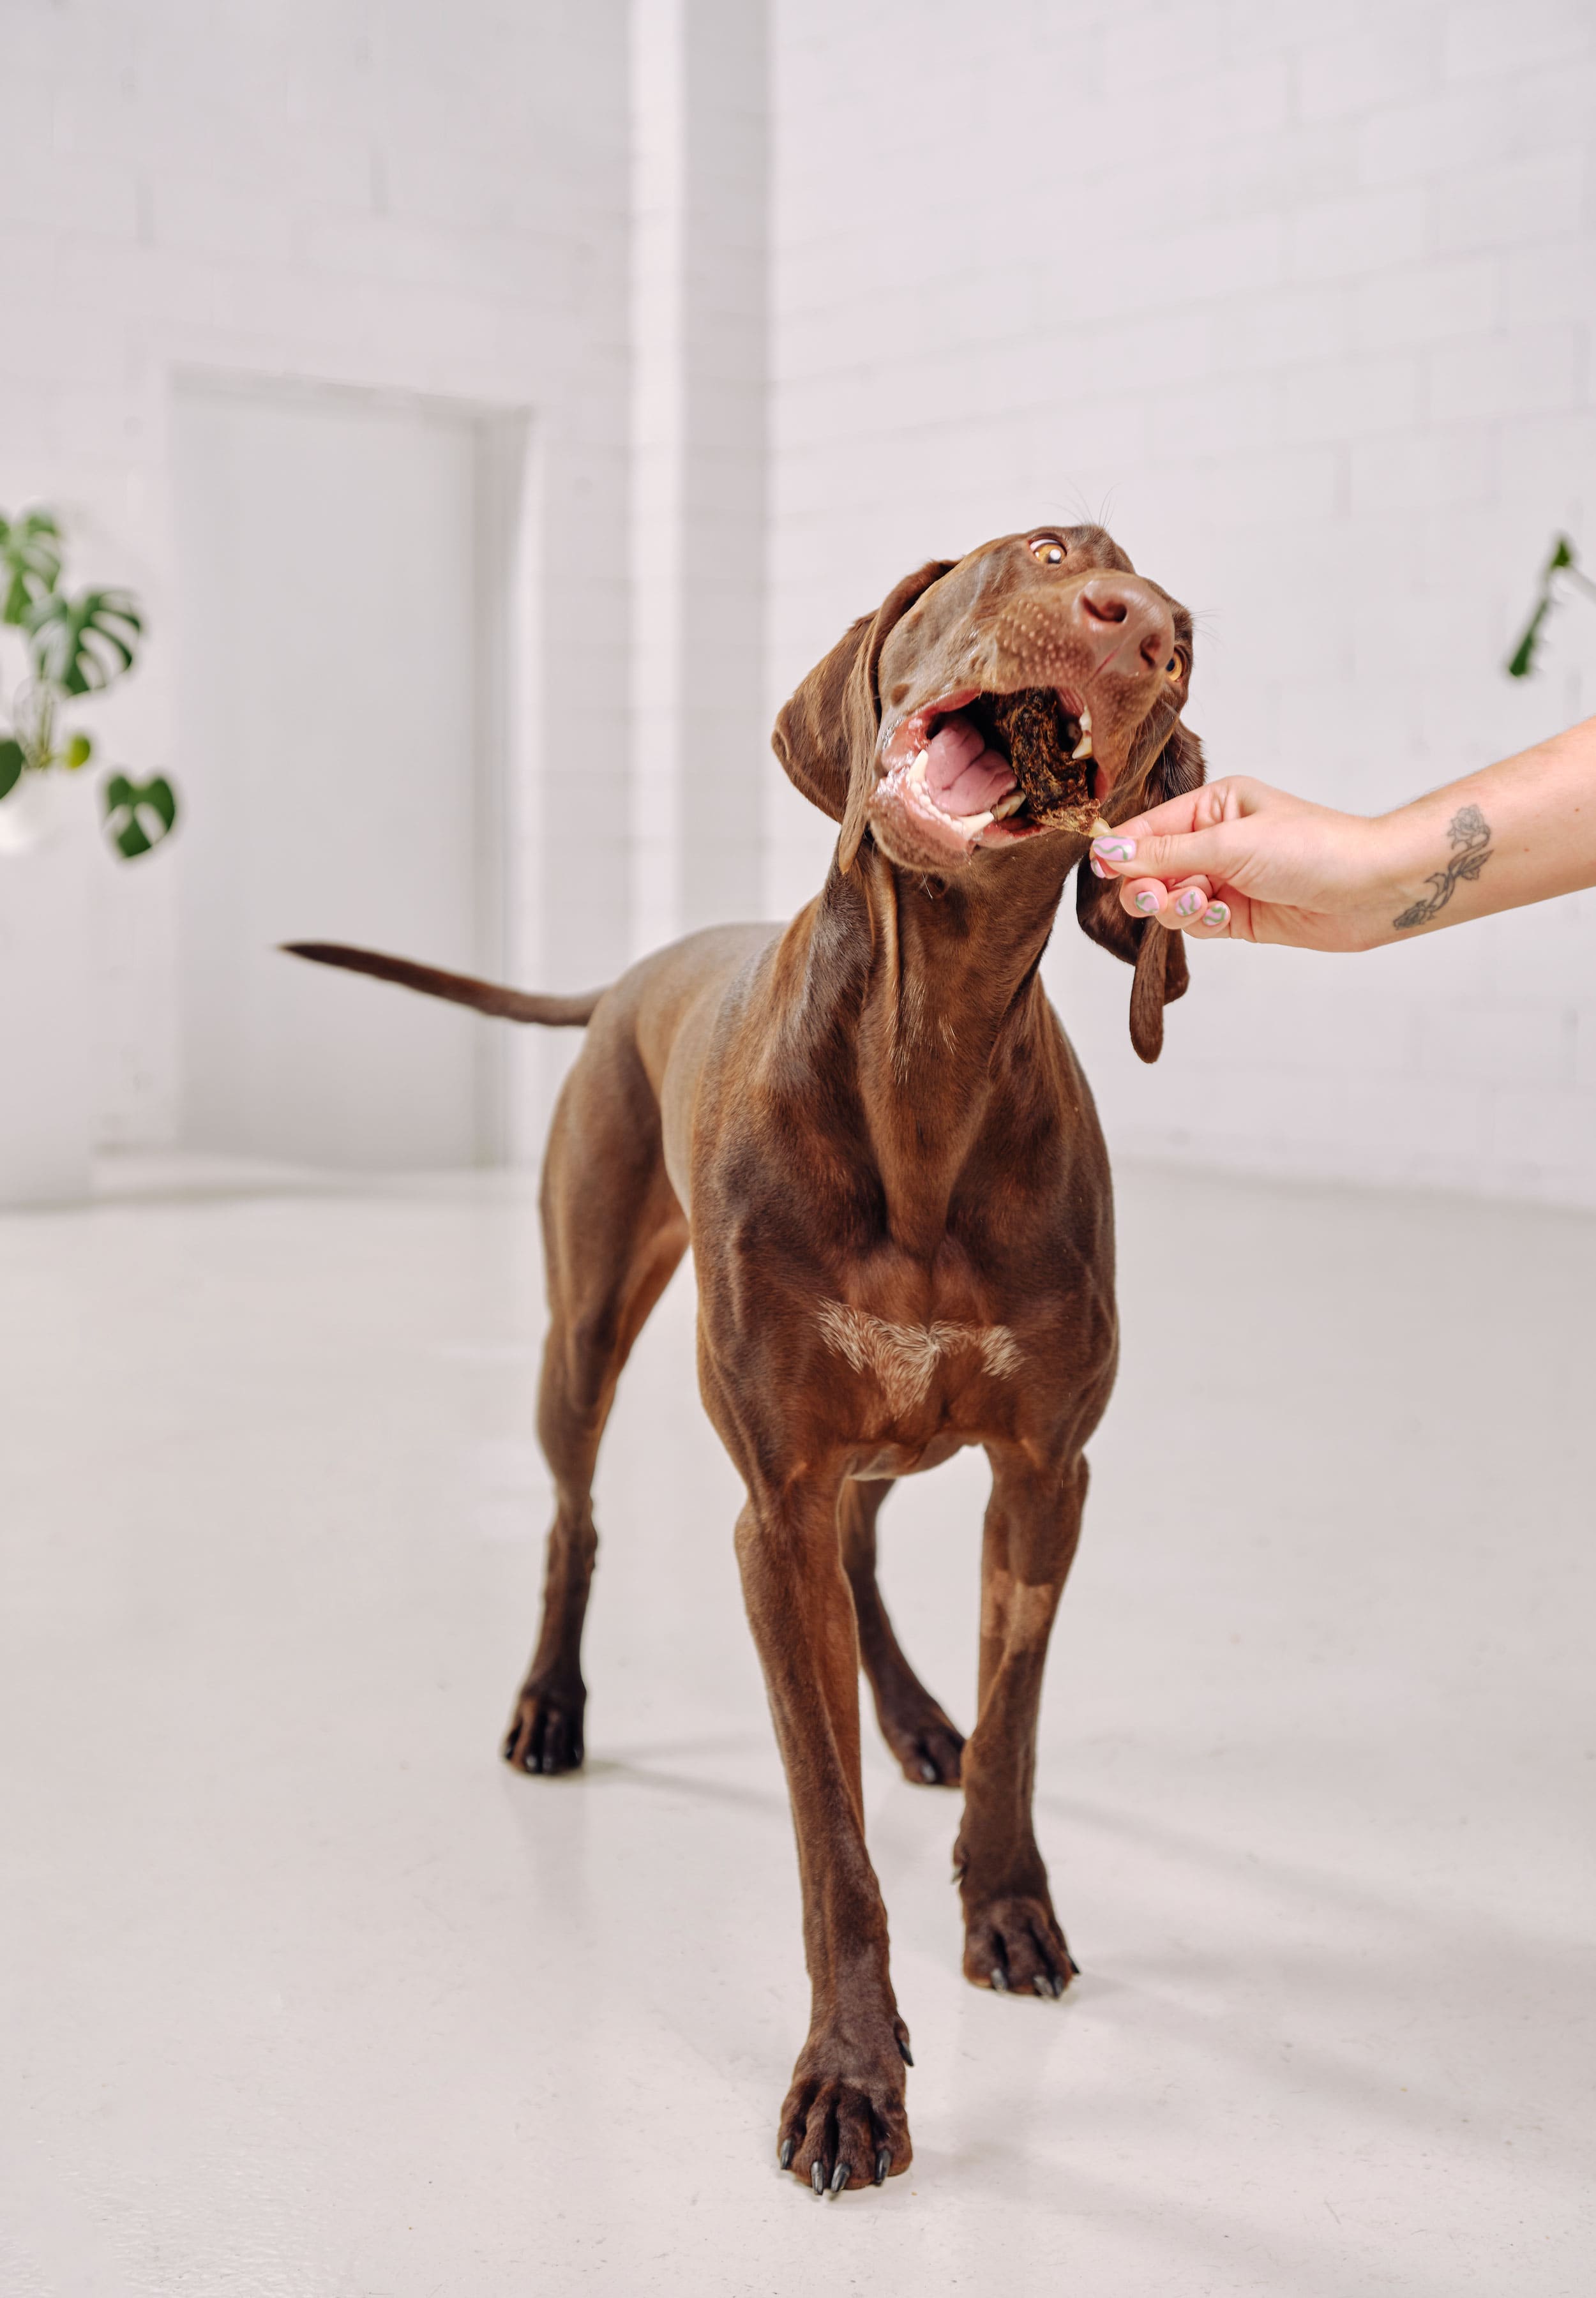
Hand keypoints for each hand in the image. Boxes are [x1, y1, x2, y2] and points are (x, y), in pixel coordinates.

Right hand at [1089, 778, 1401, 953]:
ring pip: (1170, 900)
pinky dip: (1198, 924)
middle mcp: (1217, 841)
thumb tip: (1108, 850)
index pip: (1149, 827)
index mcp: (1215, 806)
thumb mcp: (1230, 844)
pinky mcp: (1238, 916)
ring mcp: (1227, 879)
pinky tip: (1220, 918)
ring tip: (1199, 907)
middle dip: (1147, 885)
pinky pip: (1195, 923)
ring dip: (1175, 907)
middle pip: (1151, 868)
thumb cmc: (1314, 849)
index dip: (1122, 849)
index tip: (1100, 869)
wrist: (1370, 889)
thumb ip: (1164, 852)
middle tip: (1156, 897)